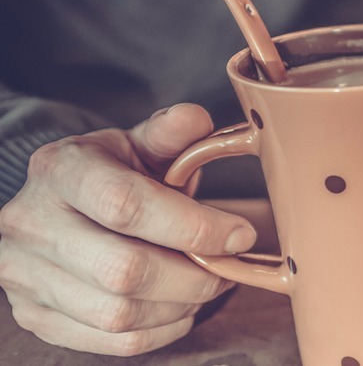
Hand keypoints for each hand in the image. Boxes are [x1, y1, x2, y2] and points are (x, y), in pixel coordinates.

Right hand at [0, 104, 255, 355]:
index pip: (125, 205)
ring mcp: (25, 275)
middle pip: (124, 270)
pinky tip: (179, 307)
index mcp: (60, 170)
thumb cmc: (112, 174)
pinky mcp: (35, 316)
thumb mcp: (138, 144)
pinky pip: (112, 340)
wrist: (61, 206)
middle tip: (226, 268)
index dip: (193, 226)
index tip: (239, 234)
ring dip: (180, 305)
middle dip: (193, 275)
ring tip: (204, 284)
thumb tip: (197, 119)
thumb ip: (170, 133)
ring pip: (119, 313)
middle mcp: (31, 223)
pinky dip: (161, 330)